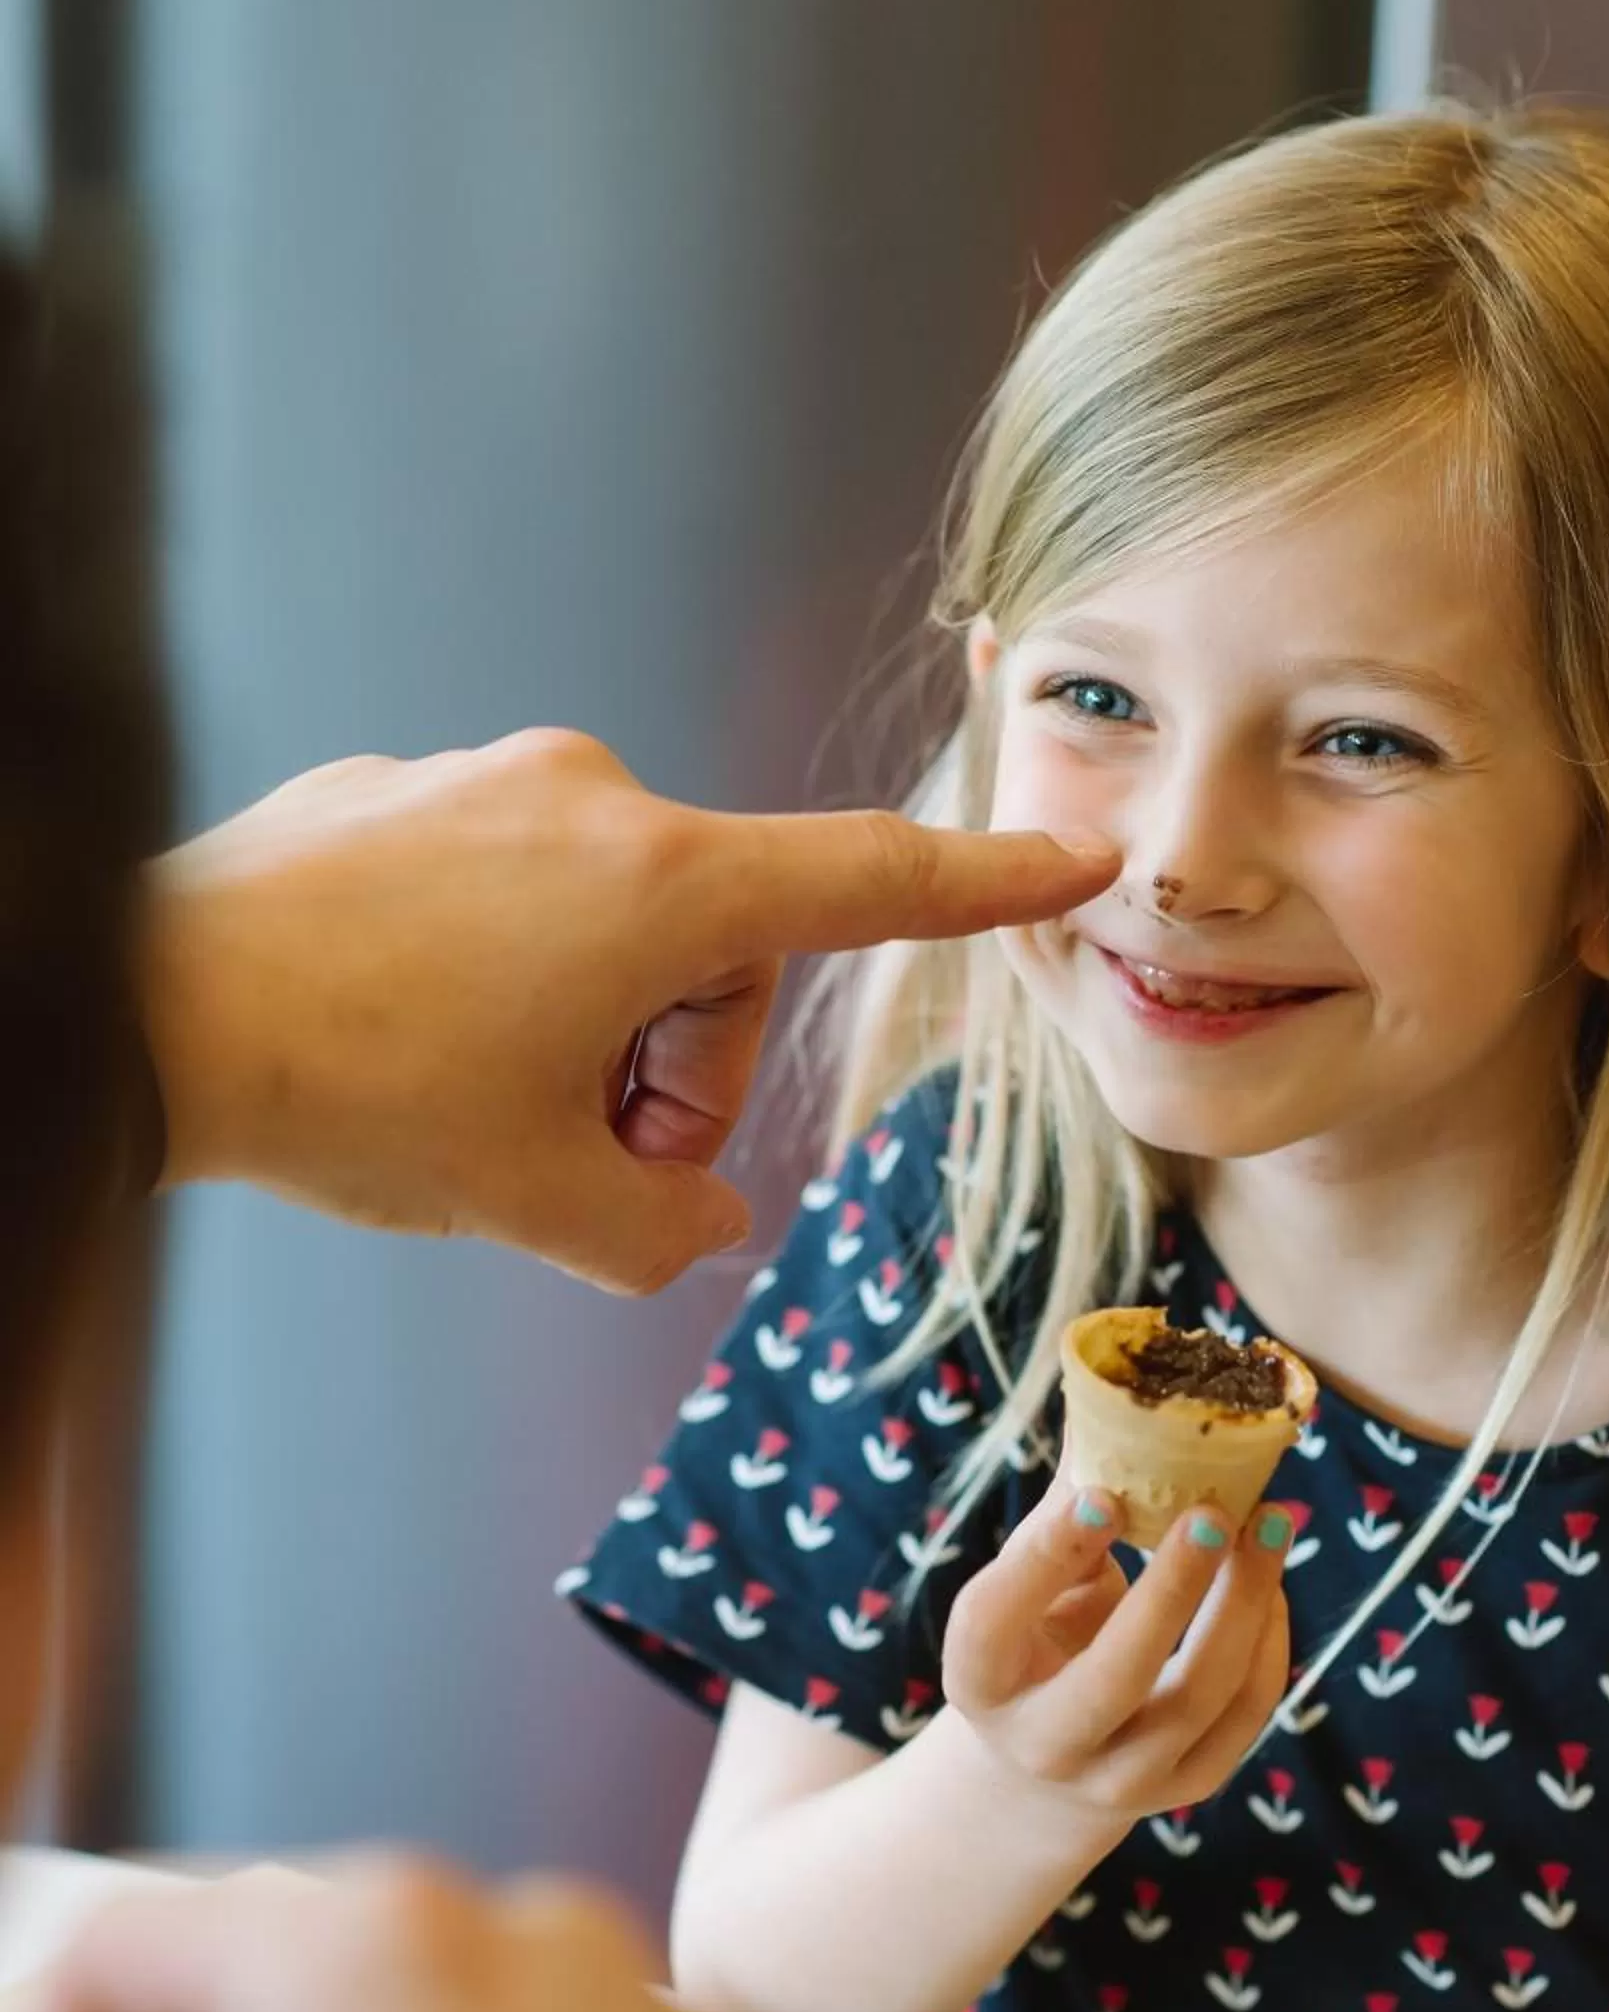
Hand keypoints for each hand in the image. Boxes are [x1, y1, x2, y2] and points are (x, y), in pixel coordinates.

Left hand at [139, 731, 1112, 1290]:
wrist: (136, 1010)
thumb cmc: (353, 1093)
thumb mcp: (537, 1201)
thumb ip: (661, 1230)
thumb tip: (700, 1224)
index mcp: (659, 884)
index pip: (866, 879)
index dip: (982, 885)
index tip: (1070, 858)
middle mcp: (590, 798)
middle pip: (719, 942)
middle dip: (680, 1063)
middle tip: (594, 1161)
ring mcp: (488, 781)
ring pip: (609, 916)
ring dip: (589, 1024)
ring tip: (488, 1111)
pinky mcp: (402, 791)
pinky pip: (508, 884)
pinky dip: (499, 971)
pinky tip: (403, 1038)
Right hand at [941, 1474, 1291, 1825]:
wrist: (1047, 1762)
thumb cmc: (1037, 1632)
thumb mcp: (1028, 1577)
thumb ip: (1067, 1503)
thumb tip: (1110, 1390)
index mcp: (979, 1678)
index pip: (995, 1620)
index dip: (1047, 1555)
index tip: (1102, 1490)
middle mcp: (1040, 1743)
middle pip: (1112, 1677)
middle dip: (1171, 1592)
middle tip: (1214, 1512)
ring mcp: (1116, 1779)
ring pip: (1194, 1700)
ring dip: (1242, 1605)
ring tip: (1271, 1523)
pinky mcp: (1182, 1790)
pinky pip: (1241, 1720)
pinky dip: (1267, 1645)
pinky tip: (1272, 1583)